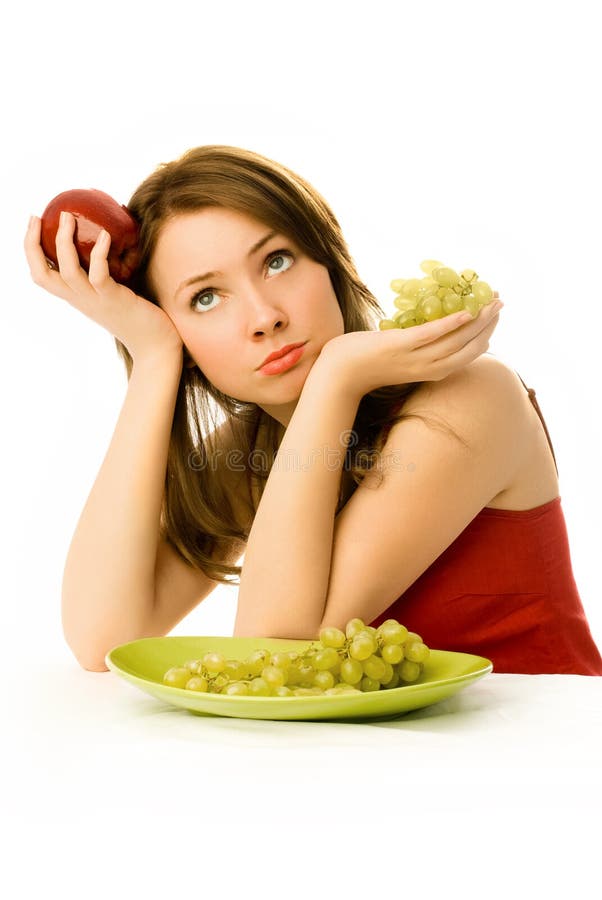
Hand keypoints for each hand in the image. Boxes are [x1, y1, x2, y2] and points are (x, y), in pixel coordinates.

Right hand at [24, 212, 183, 362]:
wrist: (156, 346)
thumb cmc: (140, 316)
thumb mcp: (114, 292)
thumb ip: (107, 272)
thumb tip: (109, 236)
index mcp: (77, 297)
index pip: (42, 276)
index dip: (31, 250)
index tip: (35, 224)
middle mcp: (80, 300)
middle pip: (42, 274)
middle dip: (32, 244)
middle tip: (37, 217)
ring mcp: (96, 301)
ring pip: (67, 271)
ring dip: (64, 241)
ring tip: (68, 217)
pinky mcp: (114, 300)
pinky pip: (99, 274)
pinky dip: (99, 252)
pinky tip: (105, 235)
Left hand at [317, 297, 501, 398]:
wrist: (340, 373)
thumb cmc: (368, 363)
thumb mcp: (401, 358)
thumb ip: (418, 349)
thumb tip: (430, 329)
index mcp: (431, 372)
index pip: (467, 356)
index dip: (485, 336)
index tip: (495, 318)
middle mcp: (428, 369)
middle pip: (468, 348)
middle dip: (488, 325)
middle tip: (501, 304)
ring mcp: (415, 358)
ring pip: (455, 341)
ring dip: (477, 320)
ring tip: (491, 302)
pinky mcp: (400, 346)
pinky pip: (431, 335)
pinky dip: (450, 324)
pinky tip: (465, 312)